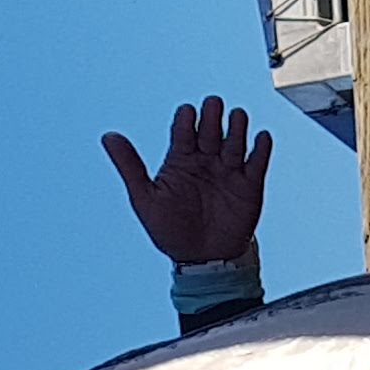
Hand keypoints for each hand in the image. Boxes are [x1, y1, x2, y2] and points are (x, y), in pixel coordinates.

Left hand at [103, 95, 273, 267]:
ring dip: (237, 125)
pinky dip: (261, 147)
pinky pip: (258, 161)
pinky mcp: (249, 185)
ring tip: (236, 118)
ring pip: (235, 138)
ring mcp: (228, 171)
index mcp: (180, 160)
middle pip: (211, 127)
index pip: (184, 128)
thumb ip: (129, 166)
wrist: (203, 263)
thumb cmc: (171, 232)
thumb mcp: (145, 199)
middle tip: (213, 107)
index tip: (187, 114)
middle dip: (212, 114)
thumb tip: (108, 136)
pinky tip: (260, 138)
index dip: (186, 117)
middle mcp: (205, 160)